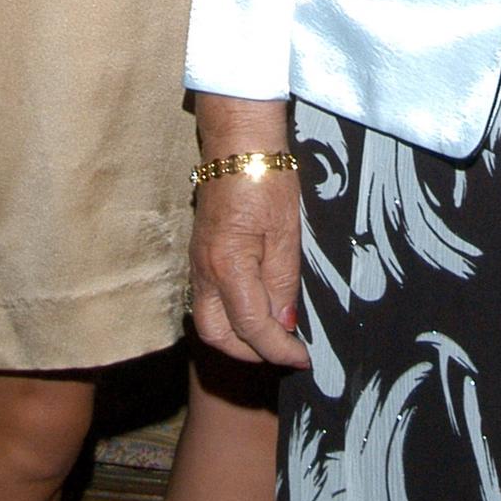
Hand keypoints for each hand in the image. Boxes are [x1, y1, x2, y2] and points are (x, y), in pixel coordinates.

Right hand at [188, 96, 308, 369]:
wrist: (238, 141)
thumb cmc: (267, 179)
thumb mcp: (287, 232)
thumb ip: (283, 282)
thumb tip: (284, 325)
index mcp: (228, 266)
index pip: (251, 328)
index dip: (279, 350)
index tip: (302, 358)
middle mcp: (204, 271)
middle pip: (217, 335)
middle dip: (250, 353)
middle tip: (284, 351)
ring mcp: (198, 262)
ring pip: (208, 320)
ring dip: (237, 337)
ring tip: (272, 334)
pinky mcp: (200, 254)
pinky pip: (208, 299)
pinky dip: (230, 315)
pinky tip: (257, 306)